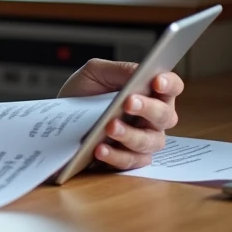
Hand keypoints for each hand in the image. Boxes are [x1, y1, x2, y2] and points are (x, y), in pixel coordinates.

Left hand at [58, 58, 183, 170]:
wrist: (59, 118)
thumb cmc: (84, 92)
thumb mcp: (96, 73)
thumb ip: (120, 70)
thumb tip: (140, 71)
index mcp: (150, 93)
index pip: (172, 87)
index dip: (169, 83)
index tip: (156, 81)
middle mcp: (153, 118)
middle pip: (165, 116)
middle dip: (149, 109)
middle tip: (128, 103)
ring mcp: (144, 140)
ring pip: (150, 141)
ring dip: (131, 135)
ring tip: (109, 127)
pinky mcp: (128, 159)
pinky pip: (130, 161)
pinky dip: (115, 156)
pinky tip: (99, 148)